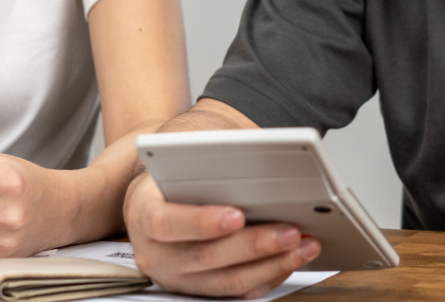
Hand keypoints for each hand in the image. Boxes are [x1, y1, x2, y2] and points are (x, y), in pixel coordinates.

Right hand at [124, 174, 319, 298]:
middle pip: (207, 256)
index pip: (168, 223)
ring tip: (302, 245)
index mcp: (142, 214)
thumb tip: (246, 157)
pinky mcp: (199, 290)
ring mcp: (178, 277)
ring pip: (228, 281)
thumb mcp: (174, 161)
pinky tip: (290, 259)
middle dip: (254, 245)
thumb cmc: (169, 176)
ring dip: (271, 264)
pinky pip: (237, 292)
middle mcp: (156, 253)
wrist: (153, 201)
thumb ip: (201, 162)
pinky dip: (268, 276)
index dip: (203, 222)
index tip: (237, 215)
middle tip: (290, 231)